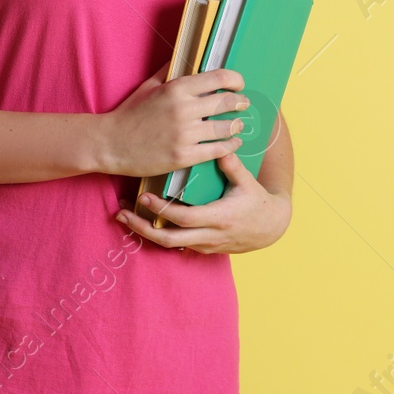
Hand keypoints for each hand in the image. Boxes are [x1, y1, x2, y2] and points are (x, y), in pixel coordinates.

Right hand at [95, 65, 251, 178]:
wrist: (112, 143)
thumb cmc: (130, 114)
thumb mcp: (148, 86)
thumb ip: (169, 72)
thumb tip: (183, 58)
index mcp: (176, 89)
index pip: (218, 78)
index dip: (235, 80)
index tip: (239, 84)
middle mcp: (184, 109)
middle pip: (227, 102)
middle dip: (240, 102)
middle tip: (243, 104)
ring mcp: (185, 134)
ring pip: (226, 127)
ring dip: (237, 125)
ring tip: (238, 124)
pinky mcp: (184, 156)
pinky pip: (217, 149)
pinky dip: (230, 146)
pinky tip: (233, 143)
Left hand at [114, 150, 291, 253]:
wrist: (271, 228)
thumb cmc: (258, 201)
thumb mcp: (247, 182)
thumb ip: (232, 165)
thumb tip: (220, 145)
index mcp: (219, 218)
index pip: (184, 218)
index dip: (162, 209)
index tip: (143, 197)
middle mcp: (210, 236)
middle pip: (169, 238)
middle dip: (143, 227)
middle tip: (122, 213)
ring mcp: (206, 245)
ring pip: (170, 244)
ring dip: (146, 232)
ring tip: (126, 217)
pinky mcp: (204, 248)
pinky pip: (177, 244)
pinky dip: (159, 234)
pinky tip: (144, 222)